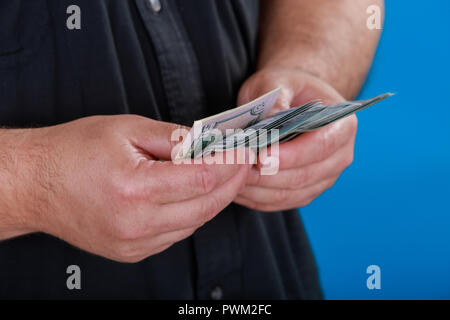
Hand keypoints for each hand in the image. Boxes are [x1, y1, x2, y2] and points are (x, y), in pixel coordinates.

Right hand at [13, 115, 249, 261]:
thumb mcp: (126, 130)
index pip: (203, 179)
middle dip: (232, 183)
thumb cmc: (74, 152)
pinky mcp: (132, 252)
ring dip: (213, 199)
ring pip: (195, 224)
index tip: (244, 152)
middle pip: (207, 206)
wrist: (36, 185)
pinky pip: (176, 235)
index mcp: (136, 188)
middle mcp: (138, 223)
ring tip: (222, 176)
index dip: (230, 164)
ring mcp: (135, 243)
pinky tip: (192, 196)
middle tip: (243, 164)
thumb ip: (173, 138)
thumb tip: (208, 143)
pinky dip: (192, 215)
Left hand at [234, 67, 357, 210]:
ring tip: (231, 178)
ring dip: (259, 190)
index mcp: (341, 125)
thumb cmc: (286, 88)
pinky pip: (282, 202)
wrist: (291, 99)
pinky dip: (258, 198)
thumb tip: (271, 119)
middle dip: (268, 175)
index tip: (261, 158)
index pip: (319, 147)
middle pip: (305, 176)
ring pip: (291, 194)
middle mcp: (339, 155)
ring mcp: (324, 177)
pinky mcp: (306, 190)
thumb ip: (276, 99)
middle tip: (237, 168)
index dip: (290, 156)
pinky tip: (236, 188)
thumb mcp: (278, 82)